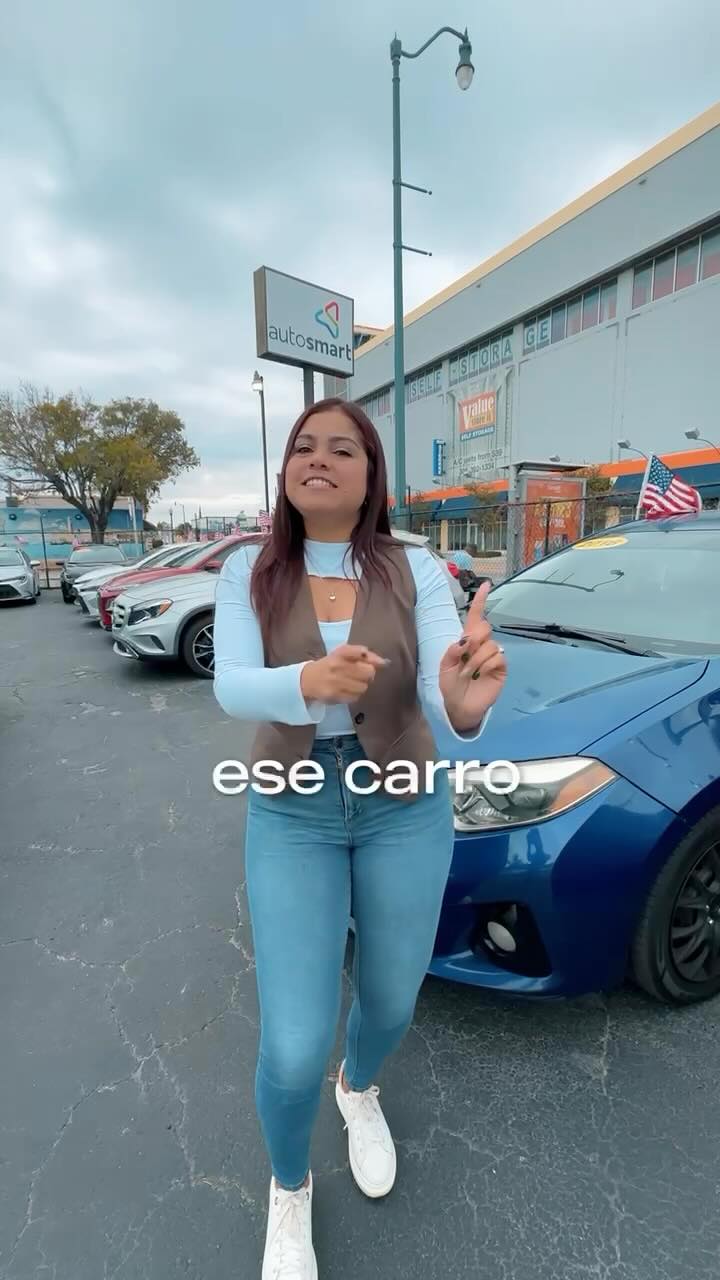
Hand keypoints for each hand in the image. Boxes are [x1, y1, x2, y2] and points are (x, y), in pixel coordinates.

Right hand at [300, 644, 387, 704]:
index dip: (370, 659)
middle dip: (368, 674)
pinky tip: (346, 690)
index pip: (361, 652)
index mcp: (340, 653)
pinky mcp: (334, 695)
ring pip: (363, 687)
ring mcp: (335, 682)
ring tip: (352, 683)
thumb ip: (363, 655)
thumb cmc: (330, 665)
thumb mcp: (343, 654)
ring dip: (361, 686)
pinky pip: (355, 697)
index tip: (367, 662)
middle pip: (368, 672)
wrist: (307, 680)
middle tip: (361, 675)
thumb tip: (384, 662)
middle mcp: (337, 666)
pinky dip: (354, 695)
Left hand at [439, 582, 505, 731]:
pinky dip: (485, 666)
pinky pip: (497, 658)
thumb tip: (464, 639)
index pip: (475, 617)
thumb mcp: (444, 667)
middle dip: (473, 639)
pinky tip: (480, 675)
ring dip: (476, 659)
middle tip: (464, 655)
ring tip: (468, 673)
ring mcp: (492, 656)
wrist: (459, 707)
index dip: (481, 601)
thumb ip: (451, 651)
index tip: (486, 585)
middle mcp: (481, 645)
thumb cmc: (450, 686)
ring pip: (490, 645)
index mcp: (466, 641)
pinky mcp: (500, 668)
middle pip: (484, 627)